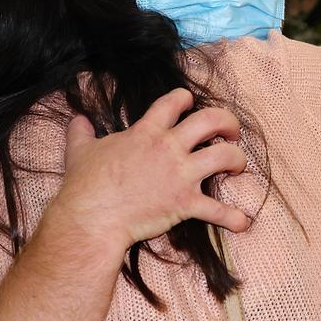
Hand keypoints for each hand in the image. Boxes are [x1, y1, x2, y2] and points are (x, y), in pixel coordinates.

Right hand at [56, 88, 249, 251]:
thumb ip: (81, 132)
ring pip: (224, 156)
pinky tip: (243, 222)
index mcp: (146, 132)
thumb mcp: (80, 150)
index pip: (173, 102)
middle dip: (227, 122)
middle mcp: (169, 148)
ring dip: (237, 159)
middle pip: (211, 120)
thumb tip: (76, 120)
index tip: (189, 102)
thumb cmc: (85, 184)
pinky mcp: (185, 204)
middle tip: (231, 130)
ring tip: (237, 165)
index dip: (184, 98)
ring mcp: (180, 175)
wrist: (92, 216)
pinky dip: (234, 218)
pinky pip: (218, 210)